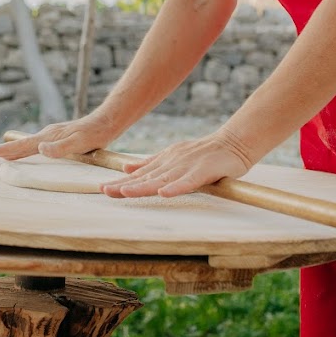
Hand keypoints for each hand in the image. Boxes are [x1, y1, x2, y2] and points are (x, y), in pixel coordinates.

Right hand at [0, 115, 120, 160]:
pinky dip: (24, 149)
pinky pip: (36, 145)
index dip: (3, 151)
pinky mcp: (58, 138)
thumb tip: (40, 149)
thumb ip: (61, 147)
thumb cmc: (95, 134)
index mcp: (47, 137)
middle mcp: (46, 135)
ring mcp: (51, 136)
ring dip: (11, 149)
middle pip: (19, 144)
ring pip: (26, 144)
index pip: (21, 146)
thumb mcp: (80, 142)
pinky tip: (26, 152)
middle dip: (1, 149)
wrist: (107, 122)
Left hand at [100, 130, 254, 198]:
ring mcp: (186, 166)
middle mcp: (171, 163)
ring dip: (144, 186)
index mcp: (164, 161)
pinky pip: (188, 181)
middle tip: (104, 190)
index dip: (121, 182)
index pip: (139, 175)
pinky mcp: (203, 171)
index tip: (103, 188)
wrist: (232, 143)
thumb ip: (150, 164)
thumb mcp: (172, 156)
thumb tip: (125, 168)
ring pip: (162, 179)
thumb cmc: (203, 153)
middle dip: (125, 185)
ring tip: (125, 192)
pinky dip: (176, 187)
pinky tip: (164, 193)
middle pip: (146, 177)